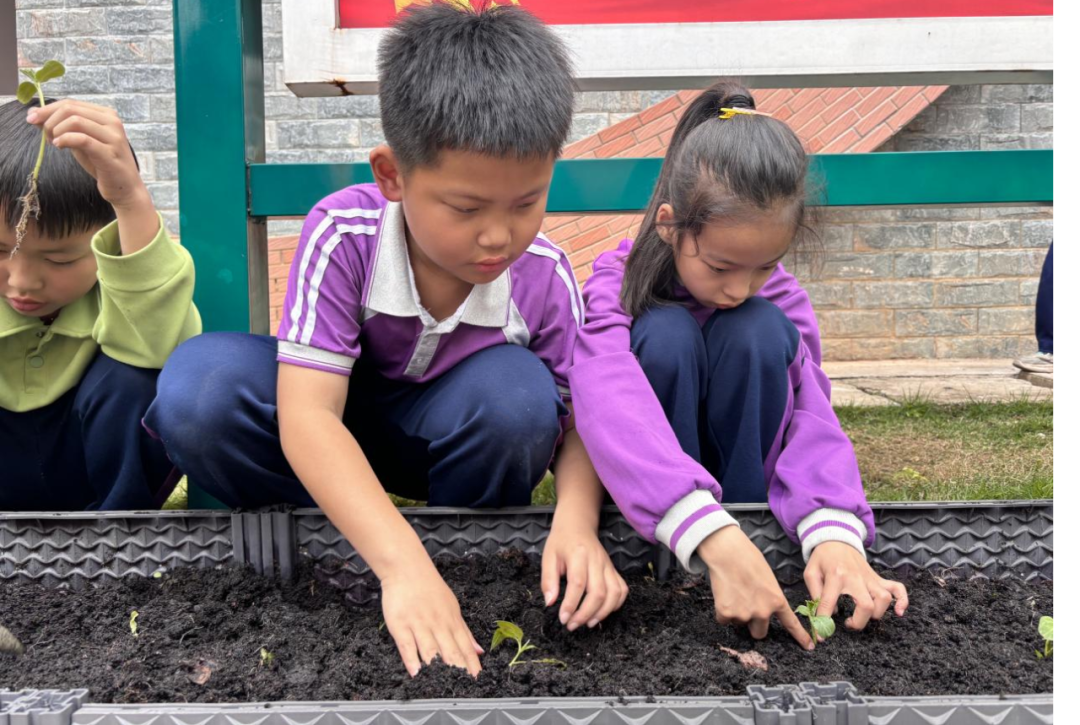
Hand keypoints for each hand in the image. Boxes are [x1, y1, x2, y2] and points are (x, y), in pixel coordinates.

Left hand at [28, 100, 147, 210]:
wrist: (124, 188)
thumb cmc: (101, 164)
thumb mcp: (80, 142)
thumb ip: (63, 127)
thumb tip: (33, 114)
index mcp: (106, 115)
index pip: (71, 103)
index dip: (47, 109)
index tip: (31, 119)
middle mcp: (112, 122)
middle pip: (71, 109)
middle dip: (49, 120)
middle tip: (45, 136)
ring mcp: (113, 137)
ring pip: (75, 121)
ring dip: (57, 131)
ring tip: (55, 143)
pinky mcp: (110, 153)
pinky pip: (82, 139)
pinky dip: (65, 140)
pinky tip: (59, 146)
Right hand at [381, 566, 483, 676]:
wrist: (407, 569)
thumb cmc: (430, 589)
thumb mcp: (452, 607)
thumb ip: (464, 631)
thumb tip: (479, 651)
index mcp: (452, 621)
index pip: (465, 647)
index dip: (471, 665)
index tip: (477, 681)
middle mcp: (438, 624)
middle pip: (450, 652)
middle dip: (457, 672)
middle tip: (462, 689)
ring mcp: (419, 624)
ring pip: (431, 650)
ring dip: (437, 669)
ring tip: (443, 686)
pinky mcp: (400, 624)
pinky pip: (407, 645)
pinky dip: (412, 659)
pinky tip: (416, 672)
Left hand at [542, 519, 627, 630]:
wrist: (577, 525)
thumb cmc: (561, 542)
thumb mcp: (548, 557)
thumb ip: (548, 580)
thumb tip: (550, 603)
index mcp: (578, 555)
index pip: (578, 583)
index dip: (571, 604)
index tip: (563, 619)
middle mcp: (597, 560)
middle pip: (598, 592)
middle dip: (586, 613)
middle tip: (572, 625)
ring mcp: (608, 565)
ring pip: (614, 593)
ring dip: (603, 612)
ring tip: (588, 623)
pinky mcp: (614, 569)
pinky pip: (622, 589)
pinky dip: (616, 604)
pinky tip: (603, 612)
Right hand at [699, 526, 814, 649]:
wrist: (727, 552)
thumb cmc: (748, 559)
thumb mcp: (768, 579)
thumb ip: (769, 597)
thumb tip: (764, 607)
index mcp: (776, 601)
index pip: (791, 623)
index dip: (800, 636)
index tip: (809, 646)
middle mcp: (762, 611)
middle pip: (759, 633)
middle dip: (753, 624)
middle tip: (745, 606)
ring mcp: (744, 614)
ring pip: (739, 623)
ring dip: (736, 613)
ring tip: (733, 592)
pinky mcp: (726, 612)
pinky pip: (724, 619)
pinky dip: (722, 610)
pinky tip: (723, 594)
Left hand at [804, 541, 908, 635]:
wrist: (837, 539)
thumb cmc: (823, 558)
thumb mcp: (811, 573)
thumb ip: (815, 593)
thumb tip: (825, 614)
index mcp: (836, 576)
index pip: (829, 603)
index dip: (824, 622)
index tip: (822, 636)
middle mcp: (856, 578)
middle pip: (866, 605)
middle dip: (859, 622)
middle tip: (848, 623)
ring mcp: (870, 578)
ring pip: (883, 599)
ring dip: (876, 613)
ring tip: (865, 616)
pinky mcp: (879, 578)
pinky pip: (898, 589)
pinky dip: (903, 601)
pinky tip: (899, 612)